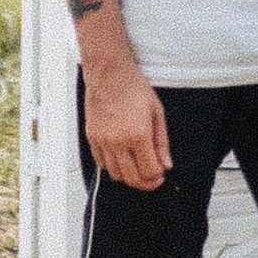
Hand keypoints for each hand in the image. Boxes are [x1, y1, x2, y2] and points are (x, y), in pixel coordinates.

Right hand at [83, 61, 169, 188]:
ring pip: (115, 174)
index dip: (157, 178)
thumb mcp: (157, 113)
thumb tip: (166, 165)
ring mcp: (103, 141)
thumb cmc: (134, 88)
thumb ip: (162, 143)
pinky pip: (101, 163)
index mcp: (138, 136)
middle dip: (145, 183)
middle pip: (132, 178)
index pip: (149, 172)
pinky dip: (112, 166)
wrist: (110, 74)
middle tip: (152, 178)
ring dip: (128, 176)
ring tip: (137, 166)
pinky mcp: (92, 137)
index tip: (161, 174)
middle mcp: (118, 142)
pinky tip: (122, 158)